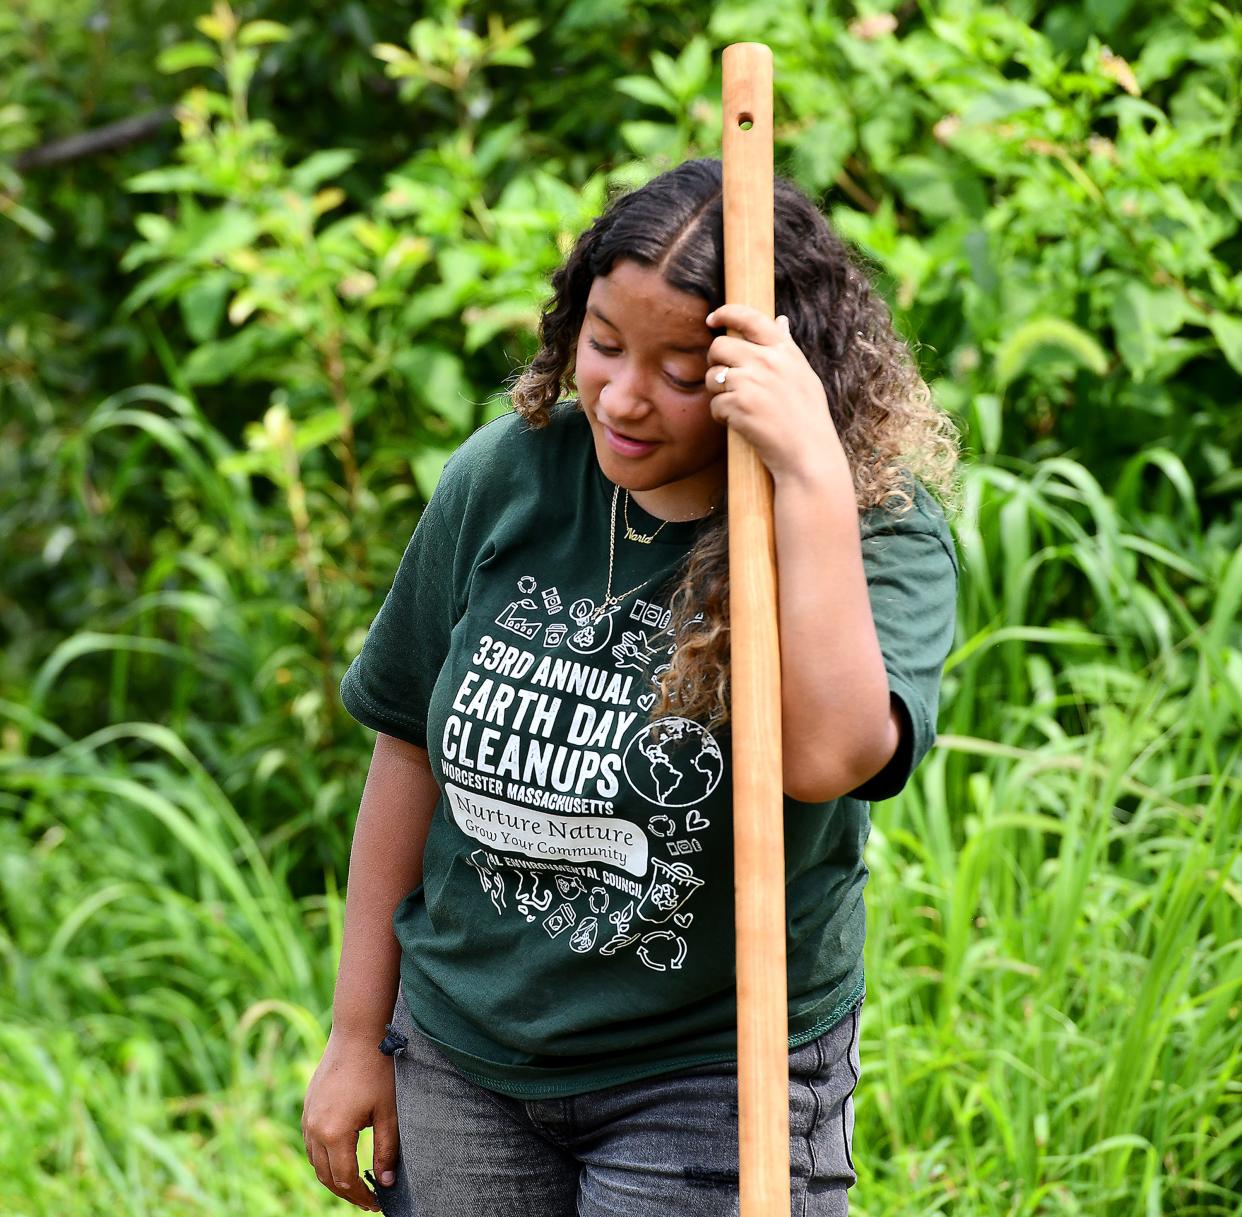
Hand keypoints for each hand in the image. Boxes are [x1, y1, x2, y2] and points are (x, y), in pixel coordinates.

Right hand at [302, 1030, 399, 1211]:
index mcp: (334, 1133)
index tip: (377, 1204)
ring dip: (333, 1175)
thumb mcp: (389, 1113)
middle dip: (346, 1191)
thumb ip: (386, 1151)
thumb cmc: (378, 1070)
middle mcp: (314, 1128)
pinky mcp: (309, 1104)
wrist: (358, 1032)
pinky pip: (312, 1141)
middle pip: (326, 1175)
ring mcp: (308, 1115)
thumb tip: (387, 1182)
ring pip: (315, 1160)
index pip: (344, 1180)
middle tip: (367, 1199)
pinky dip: (325, 1156)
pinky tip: (342, 1155)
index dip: (360, 1196)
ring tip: (355, 1182)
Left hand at [704, 304, 844, 484]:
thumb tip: (780, 321)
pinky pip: (714, 404)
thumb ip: (787, 347)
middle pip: (719, 346)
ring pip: (712, 376)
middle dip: (715, 361)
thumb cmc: (808, 418)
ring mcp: (751, 383)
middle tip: (723, 377)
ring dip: (717, 391)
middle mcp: (767, 361)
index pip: (750, 318)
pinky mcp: (738, 406)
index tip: (713, 319)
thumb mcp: (803, 376)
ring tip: (736, 406)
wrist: (808, 455)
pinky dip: (721, 416)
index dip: (726, 313)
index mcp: (784, 351)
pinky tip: (739, 423)